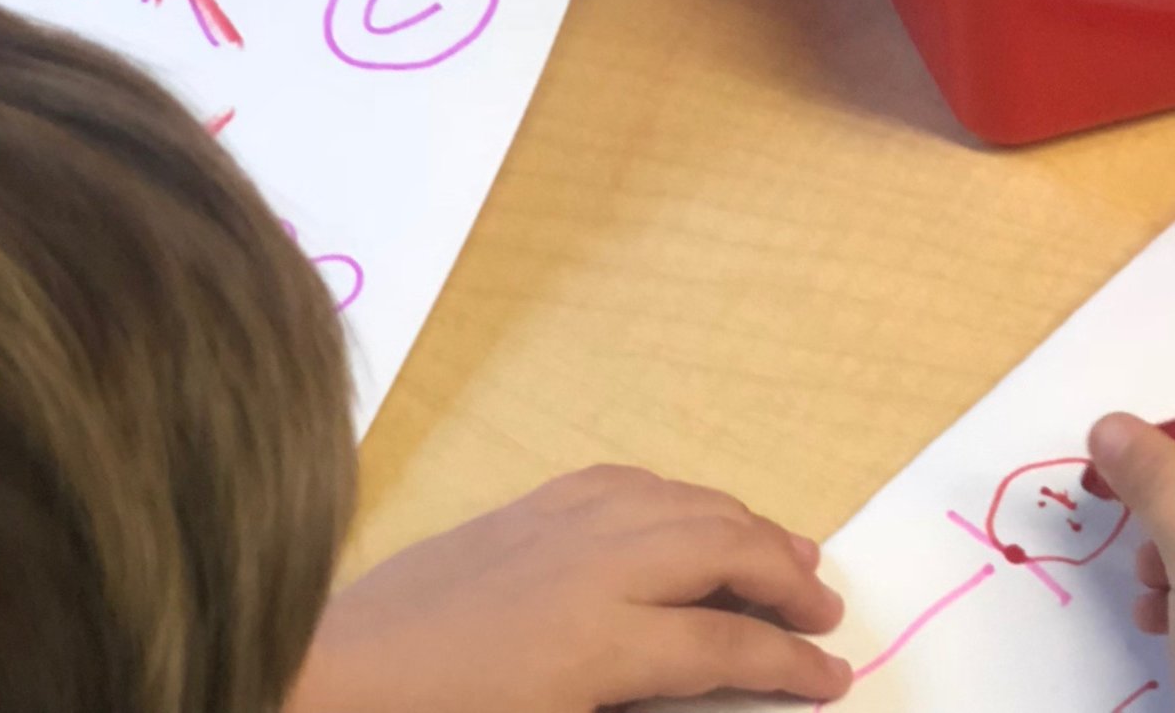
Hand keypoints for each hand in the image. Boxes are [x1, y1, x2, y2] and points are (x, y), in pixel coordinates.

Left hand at [289, 464, 847, 712]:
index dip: (791, 663)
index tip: (837, 676)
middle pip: (726, 551)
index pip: (728, 645)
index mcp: (604, 641)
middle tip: (829, 608)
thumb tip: (704, 678)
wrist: (336, 674)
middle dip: (788, 578)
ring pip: (691, 505)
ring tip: (792, 553)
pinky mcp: (537, 504)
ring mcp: (569, 522)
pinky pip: (638, 484)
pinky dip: (687, 500)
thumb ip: (638, 703)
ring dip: (750, 528)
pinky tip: (698, 517)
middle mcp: (602, 565)